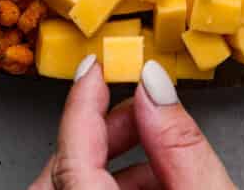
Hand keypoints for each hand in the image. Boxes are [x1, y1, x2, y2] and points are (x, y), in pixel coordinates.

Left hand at [29, 58, 237, 189]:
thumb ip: (180, 143)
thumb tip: (152, 82)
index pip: (71, 157)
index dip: (82, 104)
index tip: (95, 66)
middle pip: (64, 174)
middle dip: (99, 133)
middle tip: (139, 107)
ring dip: (113, 163)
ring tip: (163, 151)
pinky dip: (117, 187)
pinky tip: (160, 183)